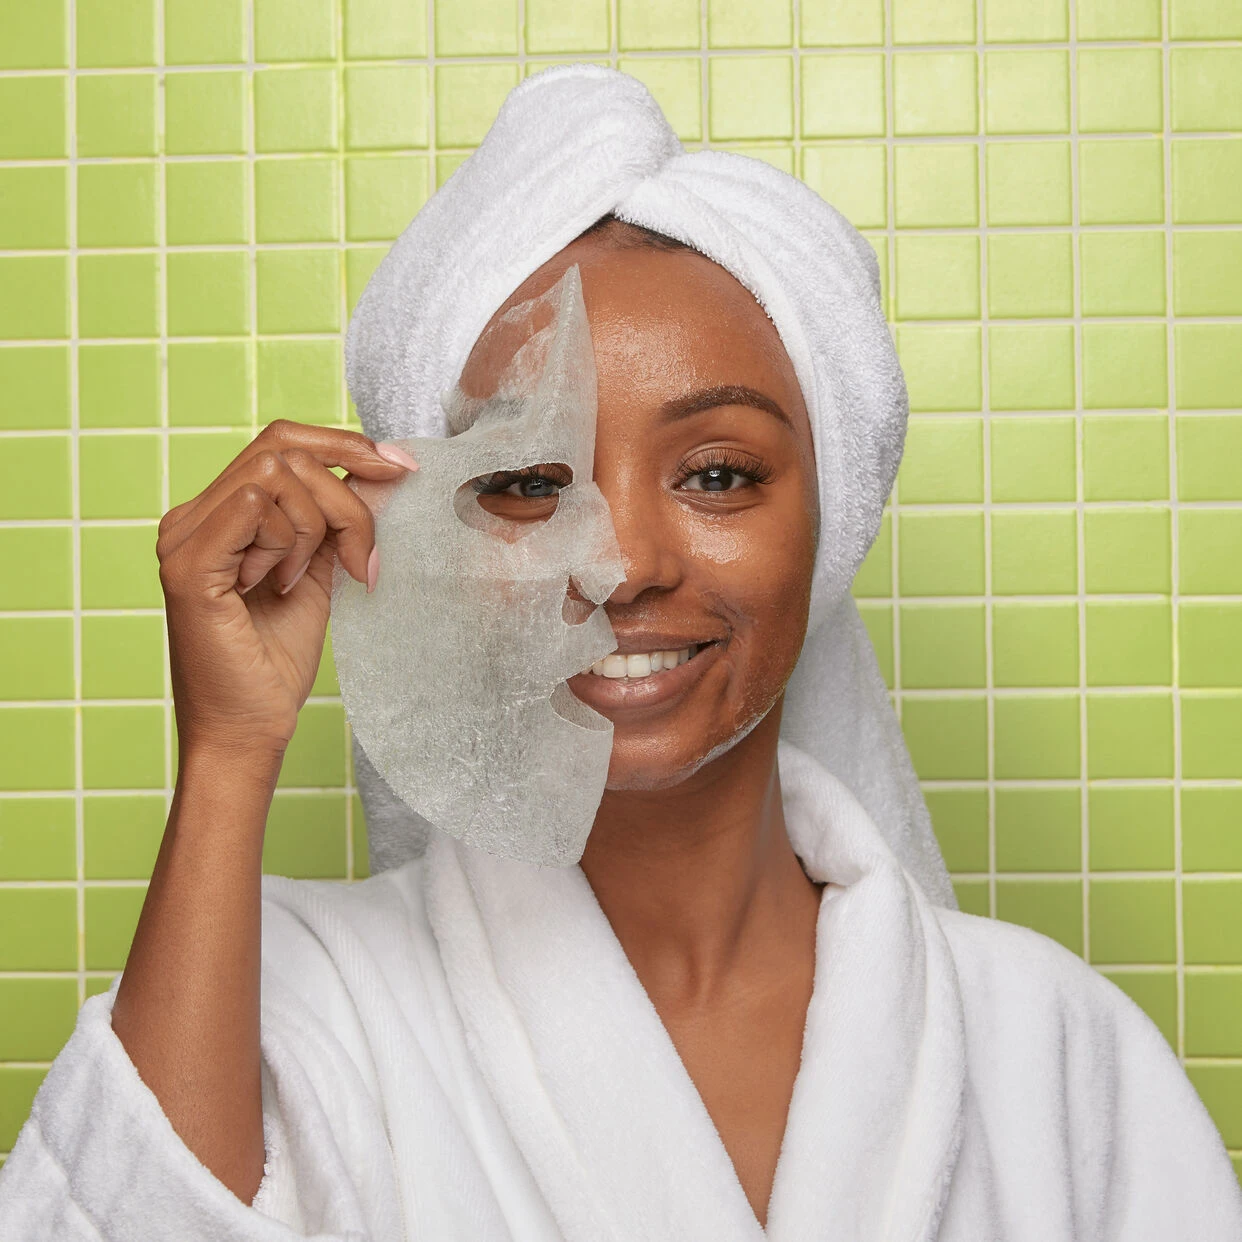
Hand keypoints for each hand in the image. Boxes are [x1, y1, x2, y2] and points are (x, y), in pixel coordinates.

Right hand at [157, 420, 416, 761]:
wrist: (250, 730)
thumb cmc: (277, 663)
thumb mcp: (321, 572)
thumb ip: (336, 520)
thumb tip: (380, 469)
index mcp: (218, 515)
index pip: (281, 441)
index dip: (344, 444)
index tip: (400, 469)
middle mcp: (192, 517)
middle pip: (284, 450)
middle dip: (345, 497)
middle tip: (362, 558)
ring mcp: (183, 536)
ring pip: (277, 474)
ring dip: (316, 529)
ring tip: (300, 583)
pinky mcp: (189, 564)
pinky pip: (256, 505)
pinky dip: (288, 543)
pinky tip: (282, 586)